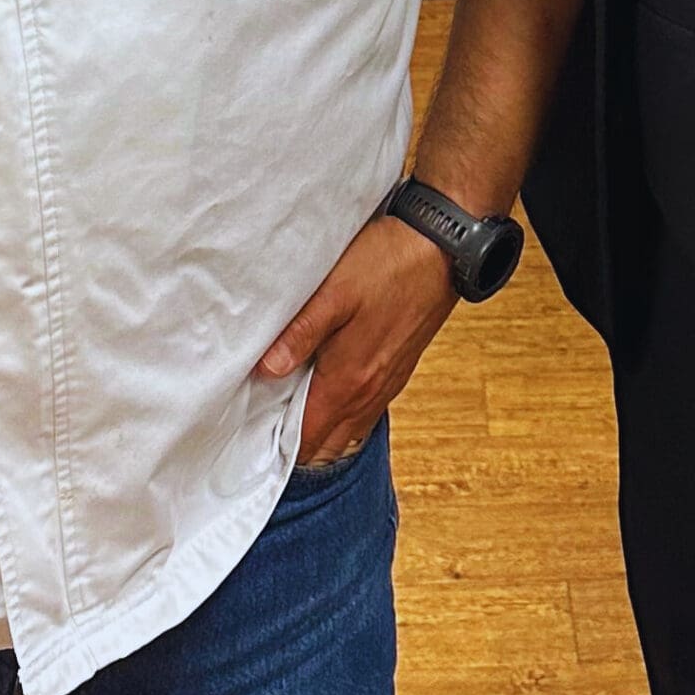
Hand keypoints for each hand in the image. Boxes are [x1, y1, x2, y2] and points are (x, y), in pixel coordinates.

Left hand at [258, 215, 458, 467]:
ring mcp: (388, 383)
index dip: (277, 446)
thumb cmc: (388, 264)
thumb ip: (299, 334)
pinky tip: (328, 396)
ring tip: (289, 416)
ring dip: (321, 433)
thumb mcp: (333, 293)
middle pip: (327, 446)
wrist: (444, 248)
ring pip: (348, 432)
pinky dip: (343, 417)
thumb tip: (266, 370)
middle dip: (296, 447)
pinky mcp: (399, 369)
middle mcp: (370, 392)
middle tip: (263, 427)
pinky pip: (366, 413)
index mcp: (348, 380)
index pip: (307, 440)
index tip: (251, 435)